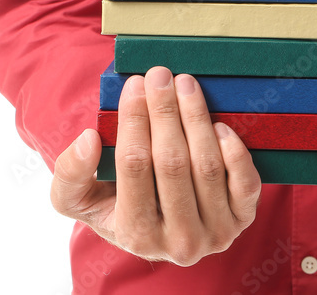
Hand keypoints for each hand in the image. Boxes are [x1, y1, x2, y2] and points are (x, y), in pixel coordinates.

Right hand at [50, 67, 260, 264]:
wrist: (161, 229)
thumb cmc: (116, 205)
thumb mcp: (78, 198)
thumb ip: (71, 173)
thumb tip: (89, 139)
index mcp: (135, 235)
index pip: (134, 166)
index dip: (134, 120)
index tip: (134, 84)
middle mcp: (178, 242)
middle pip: (172, 163)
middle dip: (165, 111)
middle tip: (160, 74)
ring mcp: (216, 233)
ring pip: (207, 167)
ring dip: (196, 118)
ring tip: (186, 84)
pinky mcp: (243, 219)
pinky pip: (246, 183)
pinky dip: (234, 151)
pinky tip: (218, 124)